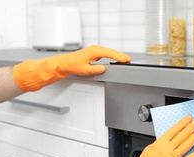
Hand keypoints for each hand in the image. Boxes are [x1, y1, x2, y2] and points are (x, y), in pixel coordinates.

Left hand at [13, 45, 130, 91]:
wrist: (64, 64)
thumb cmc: (71, 65)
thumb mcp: (84, 70)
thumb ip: (95, 70)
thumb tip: (103, 69)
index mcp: (94, 51)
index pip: (110, 54)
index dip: (119, 57)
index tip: (126, 60)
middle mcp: (95, 49)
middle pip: (111, 52)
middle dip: (120, 56)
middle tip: (129, 61)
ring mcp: (95, 50)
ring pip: (109, 52)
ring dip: (117, 56)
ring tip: (125, 61)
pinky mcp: (94, 53)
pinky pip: (106, 54)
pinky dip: (112, 56)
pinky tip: (116, 60)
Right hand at [83, 115, 193, 156]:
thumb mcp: (151, 148)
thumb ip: (161, 143)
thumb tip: (168, 139)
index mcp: (161, 142)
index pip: (175, 129)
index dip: (183, 123)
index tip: (189, 118)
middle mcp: (169, 148)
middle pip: (183, 134)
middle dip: (192, 126)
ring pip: (188, 144)